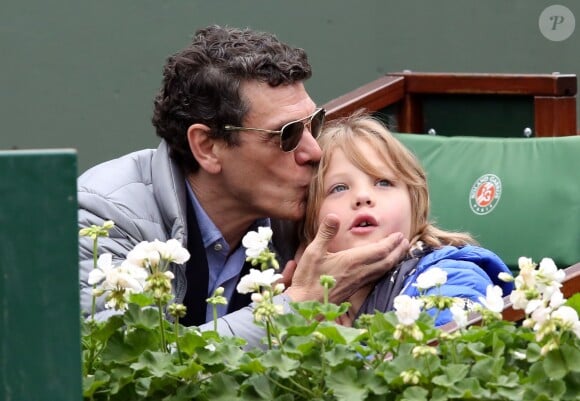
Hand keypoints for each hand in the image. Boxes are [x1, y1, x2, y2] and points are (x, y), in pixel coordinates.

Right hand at [284, 213, 408, 303]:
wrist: (306, 305)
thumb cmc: (308, 278)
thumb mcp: (313, 252)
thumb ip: (325, 233)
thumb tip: (334, 216)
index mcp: (352, 261)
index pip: (379, 251)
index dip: (391, 242)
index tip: (399, 235)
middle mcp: (359, 272)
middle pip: (386, 261)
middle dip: (398, 251)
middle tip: (406, 242)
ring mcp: (358, 282)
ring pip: (382, 271)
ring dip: (393, 261)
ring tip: (400, 253)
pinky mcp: (354, 289)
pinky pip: (375, 277)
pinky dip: (384, 270)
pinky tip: (381, 269)